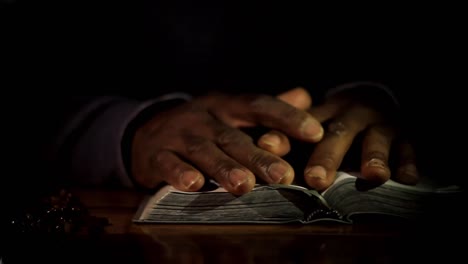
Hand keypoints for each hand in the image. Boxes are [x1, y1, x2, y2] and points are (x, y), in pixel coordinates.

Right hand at [130, 92, 323, 194]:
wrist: (146, 133)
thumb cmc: (201, 127)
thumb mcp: (230, 113)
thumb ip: (266, 109)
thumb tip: (305, 96)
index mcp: (226, 106)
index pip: (259, 106)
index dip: (286, 117)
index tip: (315, 132)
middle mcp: (204, 117)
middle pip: (234, 137)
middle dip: (258, 156)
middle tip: (283, 176)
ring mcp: (178, 134)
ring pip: (204, 151)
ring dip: (224, 168)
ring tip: (243, 185)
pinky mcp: (156, 154)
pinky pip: (168, 163)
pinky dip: (180, 173)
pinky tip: (194, 185)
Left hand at [258, 86, 418, 190]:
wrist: (375, 97)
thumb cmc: (337, 120)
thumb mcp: (315, 121)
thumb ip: (291, 136)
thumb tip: (261, 149)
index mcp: (323, 113)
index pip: (301, 123)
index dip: (284, 135)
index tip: (267, 147)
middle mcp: (350, 116)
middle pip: (338, 134)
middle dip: (327, 156)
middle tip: (315, 179)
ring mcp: (379, 124)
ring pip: (376, 139)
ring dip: (374, 156)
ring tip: (373, 175)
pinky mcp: (404, 135)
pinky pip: (408, 148)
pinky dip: (407, 162)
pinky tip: (406, 178)